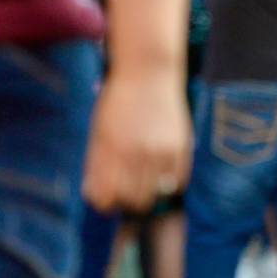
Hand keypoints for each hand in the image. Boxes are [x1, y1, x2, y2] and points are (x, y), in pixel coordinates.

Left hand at [82, 72, 191, 211]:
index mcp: (111, 149)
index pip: (108, 197)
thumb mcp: (100, 131)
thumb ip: (96, 164)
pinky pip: (178, 181)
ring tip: (143, 180)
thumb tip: (94, 195)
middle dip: (128, 201)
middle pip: (136, 201)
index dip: (105, 204)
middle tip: (126, 192)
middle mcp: (137, 153)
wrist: (148, 74)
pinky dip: (168, 181)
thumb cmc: (118, 103)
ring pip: (158, 194)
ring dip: (149, 192)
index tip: (106, 200)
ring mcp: (162, 150)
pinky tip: (160, 169)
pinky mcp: (182, 147)